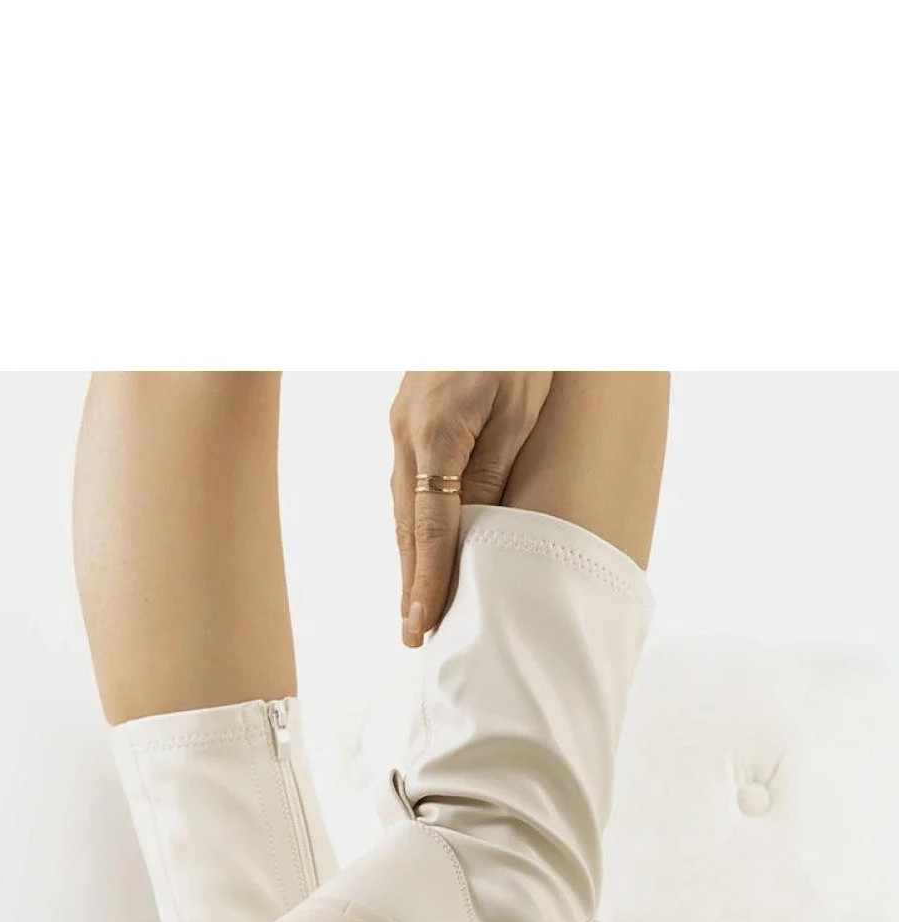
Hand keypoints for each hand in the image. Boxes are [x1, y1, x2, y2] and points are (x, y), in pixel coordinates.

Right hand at [390, 371, 551, 645]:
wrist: (491, 286)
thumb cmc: (519, 345)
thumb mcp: (520, 408)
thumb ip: (494, 469)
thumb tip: (475, 532)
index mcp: (437, 434)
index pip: (431, 528)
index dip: (427, 581)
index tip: (422, 624)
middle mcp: (408, 432)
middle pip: (408, 526)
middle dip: (411, 583)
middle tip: (414, 635)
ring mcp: (402, 423)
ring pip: (403, 507)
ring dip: (410, 557)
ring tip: (417, 605)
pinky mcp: (409, 415)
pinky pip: (407, 483)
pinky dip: (413, 523)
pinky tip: (420, 547)